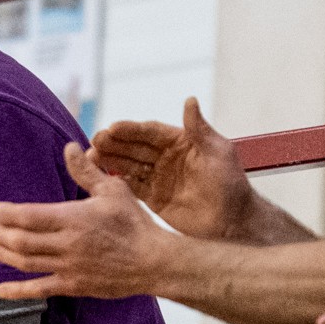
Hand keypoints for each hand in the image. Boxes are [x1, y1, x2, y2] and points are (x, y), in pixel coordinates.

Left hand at [0, 144, 178, 300]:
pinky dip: (18, 291)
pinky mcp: (74, 285)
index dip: (4, 213)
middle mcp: (67, 244)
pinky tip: (1, 289)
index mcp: (74, 218)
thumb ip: (86, 171)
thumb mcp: (112, 190)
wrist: (153, 260)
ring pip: (25, 262)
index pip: (27, 215)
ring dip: (2, 254)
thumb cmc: (134, 222)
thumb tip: (68, 147)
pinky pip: (40, 289)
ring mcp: (69, 267)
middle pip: (20, 240)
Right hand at [89, 97, 256, 240]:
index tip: (113, 127)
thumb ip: (200, 129)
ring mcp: (159, 178)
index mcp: (181, 142)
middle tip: (96, 141)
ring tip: (91, 156)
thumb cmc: (231, 185)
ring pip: (129, 165)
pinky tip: (100, 175)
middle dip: (115, 143)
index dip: (132, 130)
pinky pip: (131, 186)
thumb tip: (190, 100)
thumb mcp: (219, 153)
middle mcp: (167, 158)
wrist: (233, 223)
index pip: (151, 131)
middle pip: (135, 147)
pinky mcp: (154, 198)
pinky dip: (116, 180)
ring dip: (111, 159)